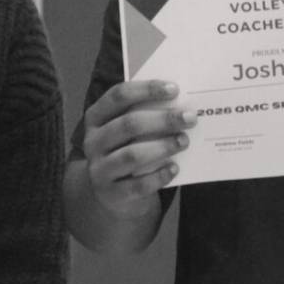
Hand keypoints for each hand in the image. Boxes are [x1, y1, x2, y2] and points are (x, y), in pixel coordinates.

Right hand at [81, 79, 194, 208]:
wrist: (112, 194)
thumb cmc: (127, 150)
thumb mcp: (128, 131)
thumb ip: (146, 114)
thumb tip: (181, 103)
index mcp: (96, 118)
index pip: (118, 96)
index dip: (146, 89)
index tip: (175, 89)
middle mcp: (93, 142)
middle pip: (128, 124)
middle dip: (163, 119)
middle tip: (189, 118)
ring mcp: (100, 170)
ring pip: (132, 155)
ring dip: (163, 147)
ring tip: (184, 141)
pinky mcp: (111, 194)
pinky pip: (138, 185)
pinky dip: (159, 176)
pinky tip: (175, 168)